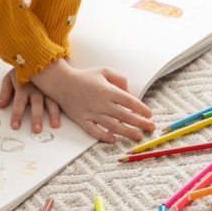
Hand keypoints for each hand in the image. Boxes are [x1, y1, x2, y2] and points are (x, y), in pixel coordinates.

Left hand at [0, 68, 61, 132]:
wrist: (36, 56)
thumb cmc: (21, 71)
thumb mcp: (9, 77)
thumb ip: (5, 91)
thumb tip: (0, 105)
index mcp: (24, 86)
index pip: (19, 102)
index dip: (17, 114)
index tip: (15, 126)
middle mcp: (37, 88)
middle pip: (36, 103)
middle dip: (36, 117)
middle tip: (36, 130)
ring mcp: (48, 88)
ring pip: (51, 101)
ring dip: (53, 114)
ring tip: (55, 125)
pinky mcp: (56, 88)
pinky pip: (60, 99)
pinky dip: (63, 108)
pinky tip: (66, 115)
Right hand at [31, 60, 154, 142]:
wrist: (61, 82)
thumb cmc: (84, 76)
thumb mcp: (104, 71)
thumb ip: (120, 79)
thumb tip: (129, 93)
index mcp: (107, 90)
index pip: (129, 101)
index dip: (141, 109)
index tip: (149, 114)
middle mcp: (100, 103)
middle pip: (124, 116)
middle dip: (139, 123)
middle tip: (150, 128)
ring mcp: (91, 113)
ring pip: (112, 125)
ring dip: (127, 132)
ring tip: (137, 136)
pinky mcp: (82, 120)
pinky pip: (94, 131)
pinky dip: (104, 136)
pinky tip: (113, 139)